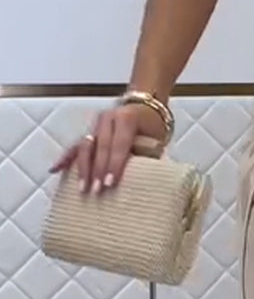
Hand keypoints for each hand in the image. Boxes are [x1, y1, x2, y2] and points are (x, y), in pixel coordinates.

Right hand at [49, 103, 166, 193]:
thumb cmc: (151, 127)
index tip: (110, 184)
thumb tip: (142, 178)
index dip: (114, 165)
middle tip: (97, 191)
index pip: (119, 144)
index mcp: (126, 118)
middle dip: (97, 171)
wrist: (144, 107)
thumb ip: (147, 154)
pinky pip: (74, 146)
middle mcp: (107, 118)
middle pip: (100, 147)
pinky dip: (65, 158)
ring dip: (83, 169)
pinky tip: (54, 170)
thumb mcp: (154, 137)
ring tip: (82, 188)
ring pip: (85, 146)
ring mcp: (95, 124)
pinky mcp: (88, 131)